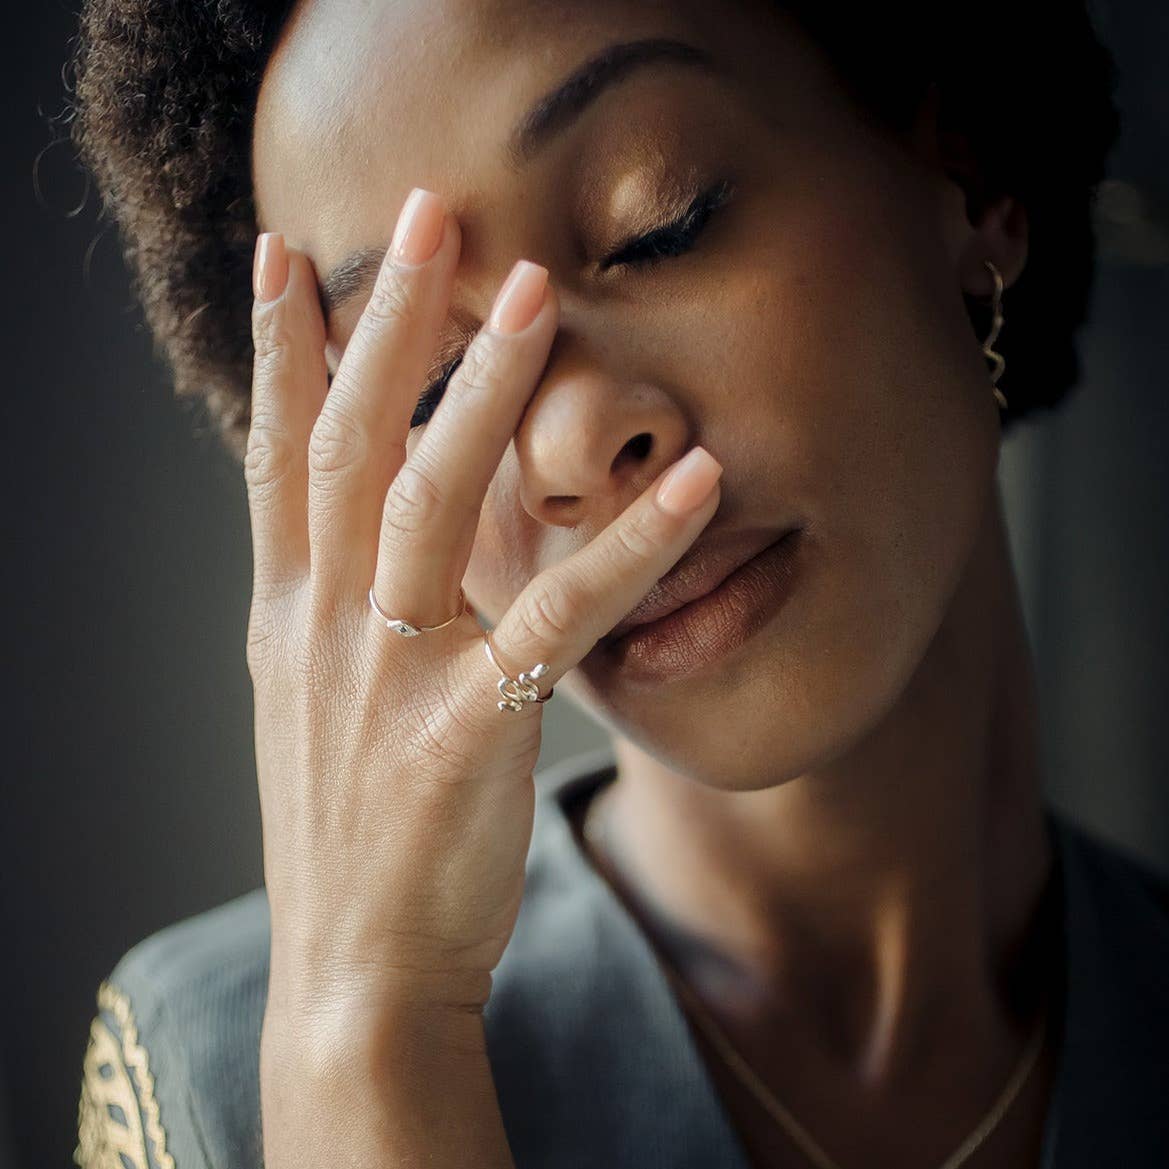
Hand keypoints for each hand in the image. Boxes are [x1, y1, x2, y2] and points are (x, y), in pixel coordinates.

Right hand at [244, 187, 723, 1025]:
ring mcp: (388, 677)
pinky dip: (626, 546)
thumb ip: (341, 612)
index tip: (286, 256)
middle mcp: (323, 627)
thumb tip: (374, 535)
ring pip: (431, 499)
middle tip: (429, 214)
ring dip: (484, 389)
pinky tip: (691, 483)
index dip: (279, 353)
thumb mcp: (319, 706)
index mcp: (288, 618)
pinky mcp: (466, 732)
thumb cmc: (355, 835)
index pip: (275, 457)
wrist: (358, 974)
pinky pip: (554, 617)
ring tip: (538, 292)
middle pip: (351, 444)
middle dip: (386, 321)